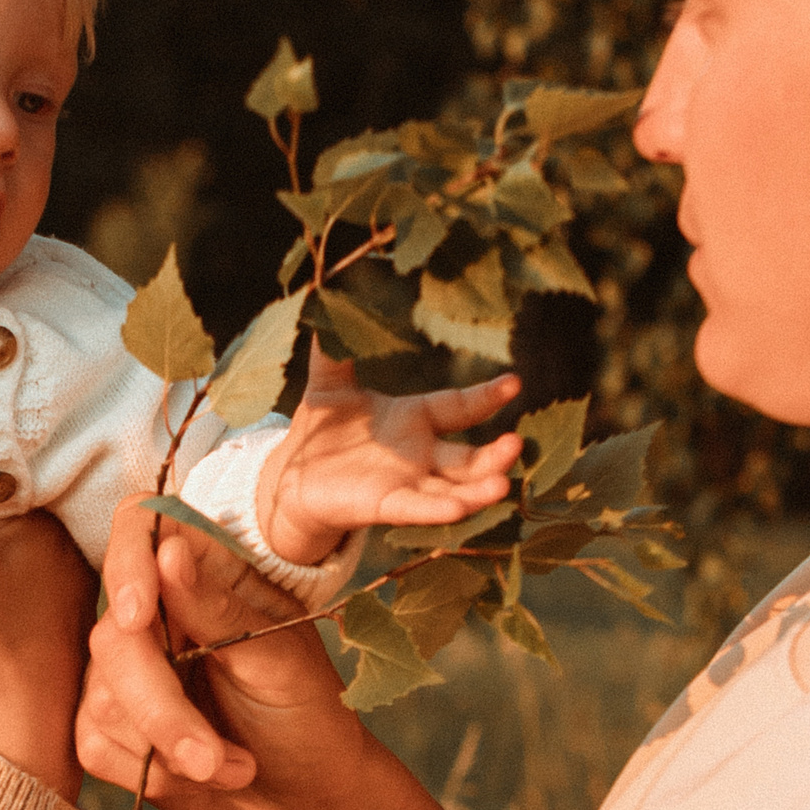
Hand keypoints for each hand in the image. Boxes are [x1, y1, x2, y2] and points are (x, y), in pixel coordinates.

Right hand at [75, 494, 390, 809]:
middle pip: (113, 638)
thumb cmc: (309, 716)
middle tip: (211, 756)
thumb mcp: (280, 661)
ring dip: (168, 749)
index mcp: (204, 574)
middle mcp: (156, 614)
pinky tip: (199, 777)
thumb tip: (169, 554)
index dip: (127, 564)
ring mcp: (127, 673)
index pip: (138, 531)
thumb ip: (220, 611)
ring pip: (103, 700)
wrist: (308, 801)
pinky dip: (151, 773)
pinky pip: (96, 744)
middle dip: (160, 708)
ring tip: (230, 765)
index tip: (139, 616)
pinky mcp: (110, 729)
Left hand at [258, 347, 521, 564]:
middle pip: (469, 459)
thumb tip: (329, 298)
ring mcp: (407, 482)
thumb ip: (334, 350)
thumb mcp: (329, 385)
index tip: (515, 383)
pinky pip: (416, 508)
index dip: (486, 397)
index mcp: (415, 420)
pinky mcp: (384, 505)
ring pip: (453, 489)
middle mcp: (421, 455)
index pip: (459, 407)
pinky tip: (458, 509)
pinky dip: (437, 510)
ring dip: (478, 489)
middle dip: (495, 455)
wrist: (291, 476)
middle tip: (518, 443)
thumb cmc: (320, 431)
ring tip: (503, 485)